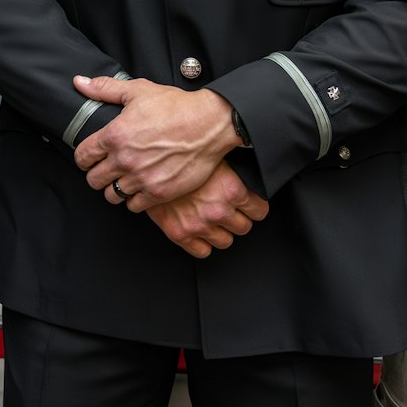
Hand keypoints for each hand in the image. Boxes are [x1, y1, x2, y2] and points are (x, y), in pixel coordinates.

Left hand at [72, 74, 238, 208]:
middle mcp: (125, 160)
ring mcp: (142, 178)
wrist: (210, 124)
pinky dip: (134, 199)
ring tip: (123, 180)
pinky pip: (134, 206)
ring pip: (112, 195)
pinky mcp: (159, 192)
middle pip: (93, 180)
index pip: (82, 156)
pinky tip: (140, 188)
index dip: (84, 157)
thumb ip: (105, 88)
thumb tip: (80, 83)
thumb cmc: (176, 106)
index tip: (91, 157)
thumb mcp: (138, 90)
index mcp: (115, 135)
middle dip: (96, 174)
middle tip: (106, 169)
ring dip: (114, 188)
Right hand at [144, 163, 269, 257]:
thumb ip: (234, 171)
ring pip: (226, 241)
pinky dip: (203, 243)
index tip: (249, 205)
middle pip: (244, 227)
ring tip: (212, 217)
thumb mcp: (214, 156)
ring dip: (221, 231)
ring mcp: (199, 225)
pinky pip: (203, 251)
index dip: (254, 206)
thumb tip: (251, 173)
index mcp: (232, 189)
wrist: (146, 161)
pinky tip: (199, 229)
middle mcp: (218, 209)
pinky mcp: (180, 234)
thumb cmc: (180, 155)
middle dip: (237, 218)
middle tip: (228, 208)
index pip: (260, 210)